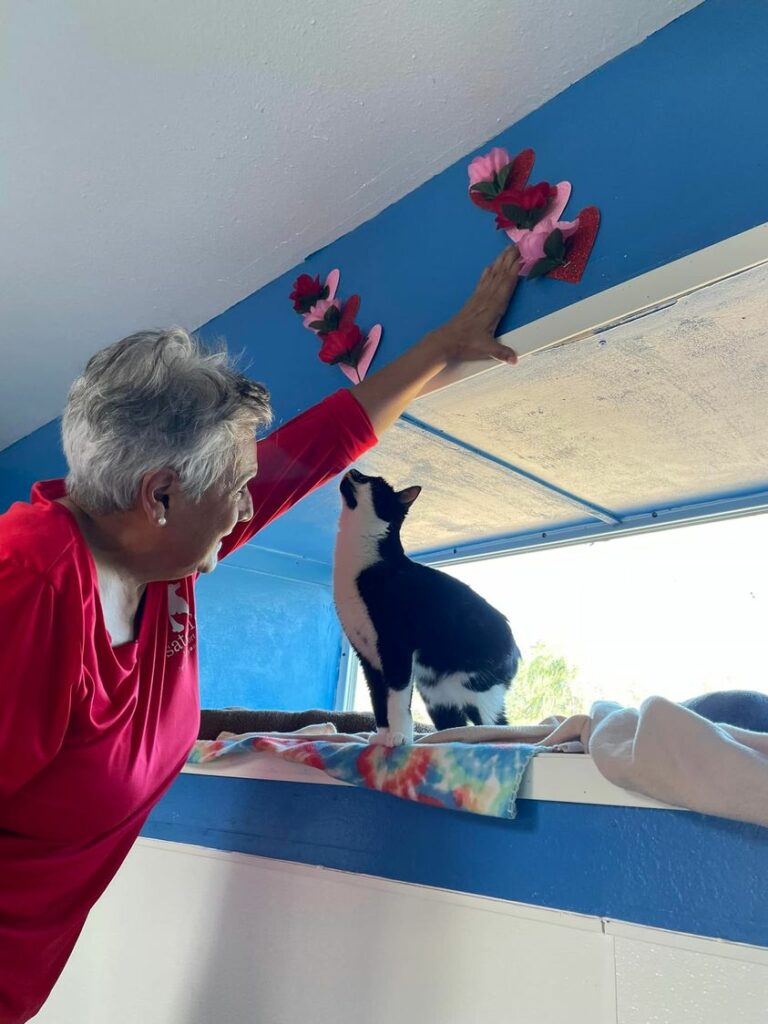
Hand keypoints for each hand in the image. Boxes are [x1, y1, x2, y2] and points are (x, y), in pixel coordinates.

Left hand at [352, 245, 520, 435]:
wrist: (445, 341)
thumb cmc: (466, 344)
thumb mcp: (486, 349)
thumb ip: (501, 353)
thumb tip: (515, 361)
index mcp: (493, 307)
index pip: (507, 284)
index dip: (515, 269)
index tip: (524, 255)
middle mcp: (487, 298)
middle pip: (501, 274)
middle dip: (510, 259)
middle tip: (519, 243)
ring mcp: (479, 298)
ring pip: (493, 275)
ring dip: (501, 261)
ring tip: (508, 248)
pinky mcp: (473, 300)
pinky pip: (483, 281)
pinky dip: (489, 271)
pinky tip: (491, 265)